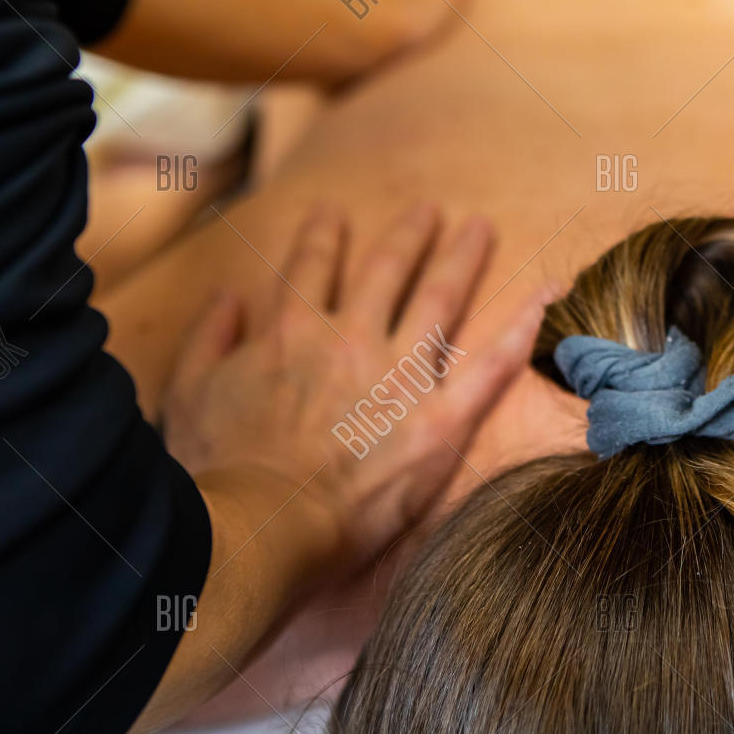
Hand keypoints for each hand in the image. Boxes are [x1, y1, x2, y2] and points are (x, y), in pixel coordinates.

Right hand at [162, 201, 538, 572]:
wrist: (263, 524)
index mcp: (292, 332)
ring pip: (439, 297)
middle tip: (431, 209)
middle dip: (411, 235)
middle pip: (387, 271)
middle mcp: (351, 339)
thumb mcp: (187, 394)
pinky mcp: (439, 418)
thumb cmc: (220, 471)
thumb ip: (208, 339)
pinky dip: (520, 326)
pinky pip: (490, 364)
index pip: (312, 268)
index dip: (324, 236)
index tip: (334, 211)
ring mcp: (399, 375)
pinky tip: (546, 295)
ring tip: (479, 228)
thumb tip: (227, 298)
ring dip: (461, 257)